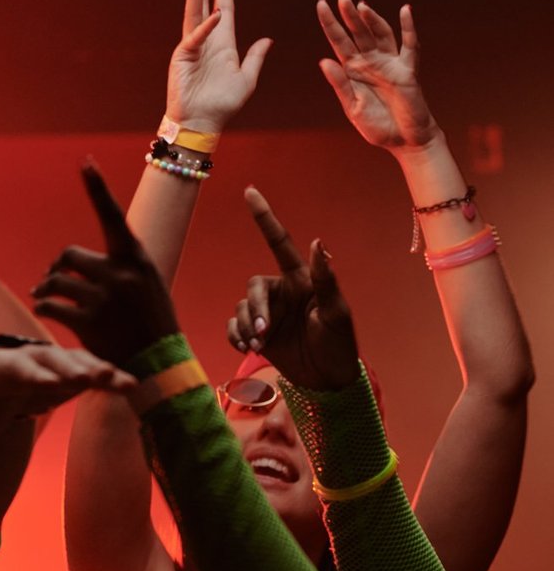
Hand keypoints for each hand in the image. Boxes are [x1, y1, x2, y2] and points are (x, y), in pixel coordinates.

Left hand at [0, 341, 134, 427]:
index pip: (14, 369)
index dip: (31, 375)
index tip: (49, 385)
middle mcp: (28, 358)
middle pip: (50, 360)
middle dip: (70, 368)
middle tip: (91, 377)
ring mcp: (52, 362)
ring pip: (75, 362)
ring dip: (96, 370)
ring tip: (119, 381)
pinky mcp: (71, 370)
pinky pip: (91, 371)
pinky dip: (109, 378)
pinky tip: (131, 386)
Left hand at [31, 163, 180, 365]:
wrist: (159, 363)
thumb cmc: (150, 321)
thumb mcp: (146, 283)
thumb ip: (117, 266)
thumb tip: (70, 263)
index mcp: (135, 258)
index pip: (112, 216)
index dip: (97, 189)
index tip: (85, 162)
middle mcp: (119, 273)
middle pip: (68, 255)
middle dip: (57, 267)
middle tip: (52, 280)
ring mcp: (103, 298)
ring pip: (56, 280)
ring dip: (46, 288)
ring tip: (46, 296)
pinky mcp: (88, 322)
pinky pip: (52, 305)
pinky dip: (44, 307)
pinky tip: (46, 310)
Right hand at [165, 0, 271, 133]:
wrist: (202, 124)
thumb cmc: (223, 106)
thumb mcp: (247, 79)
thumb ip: (255, 57)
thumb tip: (267, 39)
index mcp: (223, 43)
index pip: (224, 7)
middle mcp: (206, 40)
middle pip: (205, 3)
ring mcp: (192, 47)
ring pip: (194, 12)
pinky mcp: (182, 57)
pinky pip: (195, 36)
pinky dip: (205, 26)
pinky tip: (215, 14)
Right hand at [227, 188, 360, 390]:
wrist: (326, 379)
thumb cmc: (338, 343)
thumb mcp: (336, 312)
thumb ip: (325, 279)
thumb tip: (319, 243)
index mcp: (300, 280)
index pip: (279, 242)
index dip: (264, 217)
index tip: (250, 191)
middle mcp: (281, 292)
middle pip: (253, 287)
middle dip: (254, 309)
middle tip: (263, 333)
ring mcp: (267, 313)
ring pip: (241, 309)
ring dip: (246, 327)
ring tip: (258, 345)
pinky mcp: (255, 334)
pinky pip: (233, 327)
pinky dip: (235, 336)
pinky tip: (247, 348)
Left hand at [317, 0, 438, 153]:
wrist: (403, 140)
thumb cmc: (377, 126)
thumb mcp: (353, 108)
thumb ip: (340, 85)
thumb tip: (323, 60)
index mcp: (352, 71)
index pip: (338, 42)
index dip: (330, 24)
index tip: (321, 5)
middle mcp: (370, 63)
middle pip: (358, 34)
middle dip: (349, 16)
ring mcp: (389, 64)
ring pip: (380, 34)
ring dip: (372, 19)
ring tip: (361, 5)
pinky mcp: (407, 70)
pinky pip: (409, 45)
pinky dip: (408, 27)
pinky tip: (405, 10)